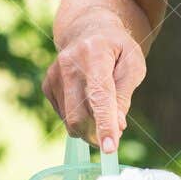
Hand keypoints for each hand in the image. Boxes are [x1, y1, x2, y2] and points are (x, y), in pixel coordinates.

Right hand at [42, 23, 146, 152]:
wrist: (88, 30)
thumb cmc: (117, 49)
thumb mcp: (133, 65)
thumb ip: (125, 95)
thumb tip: (117, 127)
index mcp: (94, 54)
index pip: (99, 95)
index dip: (105, 124)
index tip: (109, 148)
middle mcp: (68, 63)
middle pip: (79, 115)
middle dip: (97, 134)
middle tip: (113, 136)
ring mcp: (54, 75)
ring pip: (70, 120)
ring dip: (90, 126)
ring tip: (102, 107)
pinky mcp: (47, 85)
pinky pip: (63, 116)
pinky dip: (78, 117)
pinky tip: (86, 99)